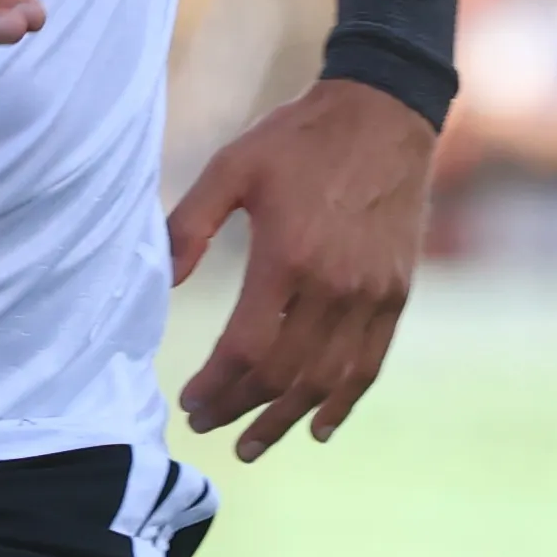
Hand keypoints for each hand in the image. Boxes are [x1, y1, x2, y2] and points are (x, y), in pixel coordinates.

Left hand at [166, 78, 433, 461]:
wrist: (384, 113)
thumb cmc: (299, 138)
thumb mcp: (233, 166)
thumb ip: (189, 225)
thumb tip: (160, 281)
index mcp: (288, 256)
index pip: (246, 349)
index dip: (215, 386)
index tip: (189, 402)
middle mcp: (333, 286)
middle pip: (283, 375)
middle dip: (240, 409)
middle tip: (207, 425)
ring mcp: (370, 295)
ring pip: (325, 381)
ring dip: (286, 420)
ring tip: (252, 443)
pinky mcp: (396, 294)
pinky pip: (369, 365)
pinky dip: (343, 403)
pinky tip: (318, 427)